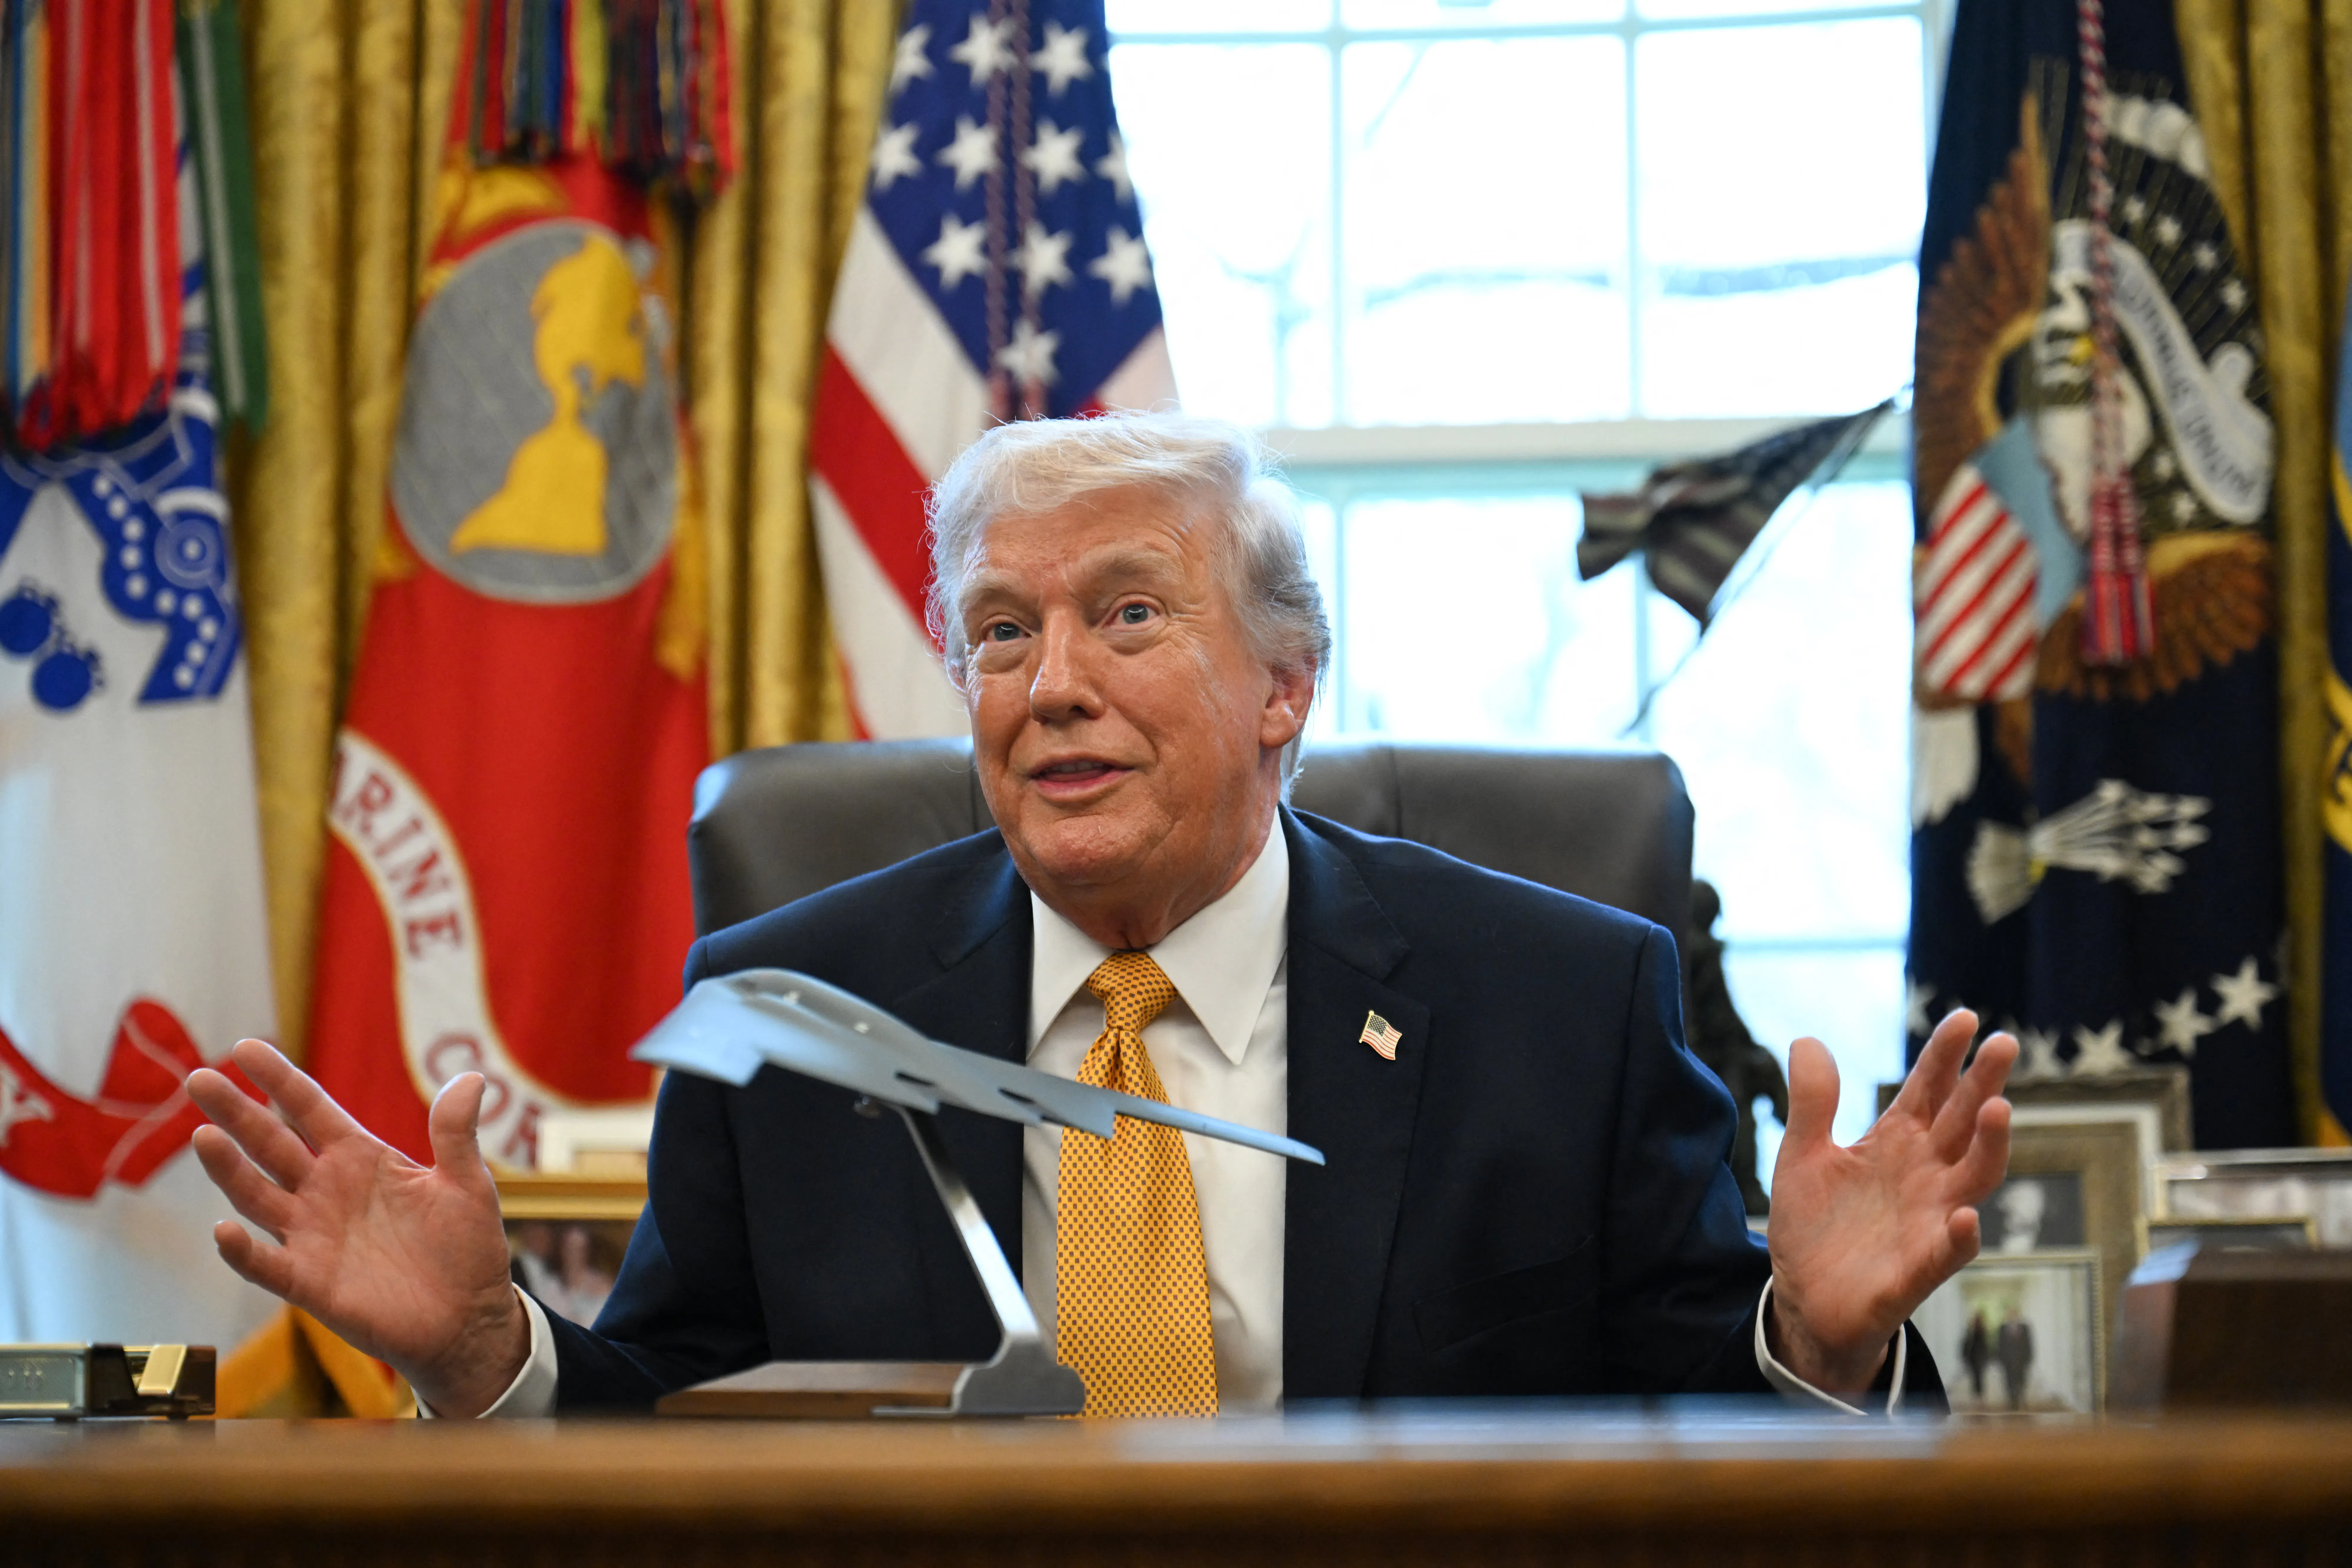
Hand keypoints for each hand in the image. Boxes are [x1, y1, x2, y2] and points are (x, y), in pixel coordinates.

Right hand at [186, 1040, 528, 1418]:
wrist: (469, 1318)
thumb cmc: (467, 1248)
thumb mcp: (467, 1183)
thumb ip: (457, 1133)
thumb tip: (472, 1078)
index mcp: (361, 1158)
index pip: (309, 1109)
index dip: (278, 1079)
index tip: (243, 1048)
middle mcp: (326, 1191)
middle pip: (270, 1143)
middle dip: (236, 1112)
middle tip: (199, 1078)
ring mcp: (312, 1236)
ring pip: (257, 1195)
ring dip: (229, 1169)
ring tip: (204, 1135)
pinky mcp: (311, 1282)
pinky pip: (266, 1264)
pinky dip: (244, 1251)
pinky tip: (223, 1231)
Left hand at [1763, 1009, 2013, 1393]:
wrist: (1805, 1299)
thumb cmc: (1814, 1226)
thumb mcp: (1802, 1155)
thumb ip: (1812, 1102)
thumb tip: (1808, 1038)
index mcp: (1896, 1144)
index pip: (1928, 1090)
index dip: (1946, 1055)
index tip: (1966, 1018)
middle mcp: (1924, 1176)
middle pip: (1961, 1122)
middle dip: (1983, 1084)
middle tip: (2004, 1042)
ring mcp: (1928, 1221)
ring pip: (1972, 1179)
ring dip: (1989, 1146)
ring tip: (1998, 1109)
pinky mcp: (1918, 1269)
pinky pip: (1948, 1250)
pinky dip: (1960, 1234)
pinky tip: (1966, 1215)